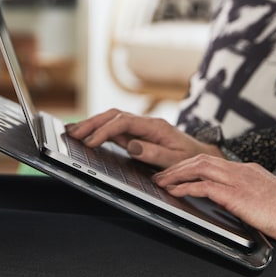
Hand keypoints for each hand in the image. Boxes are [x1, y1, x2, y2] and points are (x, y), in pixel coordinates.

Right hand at [65, 109, 223, 168]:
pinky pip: (115, 128)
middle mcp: (146, 123)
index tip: (91, 142)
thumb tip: (132, 146)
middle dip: (92, 123)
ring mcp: (141, 127)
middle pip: (115, 116)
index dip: (105, 130)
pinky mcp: (137, 134)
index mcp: (156, 126)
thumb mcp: (177, 160)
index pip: (125, 122)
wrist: (202, 156)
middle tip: (72, 133)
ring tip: (72, 131)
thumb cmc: (191, 159)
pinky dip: (99, 130)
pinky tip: (86, 134)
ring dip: (92, 124)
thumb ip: (155, 154)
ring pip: (112, 119)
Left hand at [154, 154, 275, 244]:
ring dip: (176, 173)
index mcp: (247, 169)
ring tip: (161, 181)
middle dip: (177, 166)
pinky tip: (175, 192)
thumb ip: (247, 194)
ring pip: (199, 167)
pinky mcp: (237, 195)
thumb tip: (233, 201)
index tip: (177, 171)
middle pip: (201, 158)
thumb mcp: (265, 197)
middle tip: (160, 174)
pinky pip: (205, 187)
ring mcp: (239, 180)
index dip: (190, 165)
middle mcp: (240, 170)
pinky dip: (186, 188)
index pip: (212, 160)